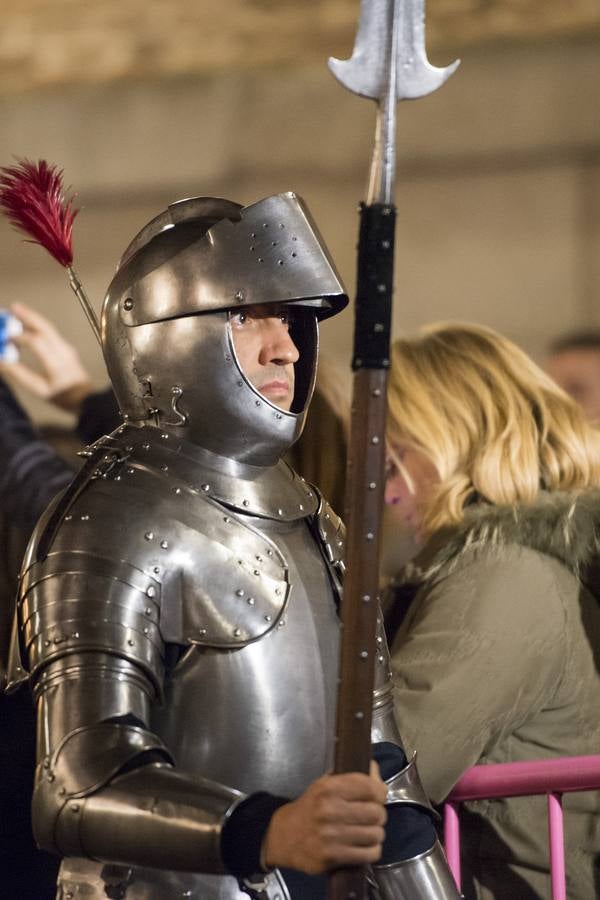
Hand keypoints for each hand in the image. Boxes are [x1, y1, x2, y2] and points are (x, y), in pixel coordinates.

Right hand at [0, 303, 93, 413]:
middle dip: (28, 316)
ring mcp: (67, 348)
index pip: (37, 343)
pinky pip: (51, 332)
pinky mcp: (67, 347)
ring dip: (33, 317)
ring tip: (17, 310)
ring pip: (49, 327)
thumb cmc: (62, 396)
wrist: (85, 398)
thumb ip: (19, 374)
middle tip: (13, 307)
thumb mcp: (38, 389)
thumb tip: (2, 361)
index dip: (21, 337)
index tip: (7, 338)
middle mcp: (64, 352)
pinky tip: (27, 324)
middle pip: (46, 328)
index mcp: (57, 365)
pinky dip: (37, 325)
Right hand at [262, 762, 386, 874]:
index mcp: (329, 788)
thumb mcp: (325, 784)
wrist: (283, 836)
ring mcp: (330, 836)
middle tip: (373, 817)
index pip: (369, 787)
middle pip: (376, 812)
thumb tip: (375, 771)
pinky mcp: (332, 857)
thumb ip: (351, 777)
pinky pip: (368, 854)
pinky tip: (364, 846)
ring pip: (375, 834)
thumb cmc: (310, 808)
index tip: (378, 797)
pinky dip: (372, 851)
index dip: (380, 792)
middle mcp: (329, 810)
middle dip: (379, 815)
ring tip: (368, 832)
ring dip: (376, 834)